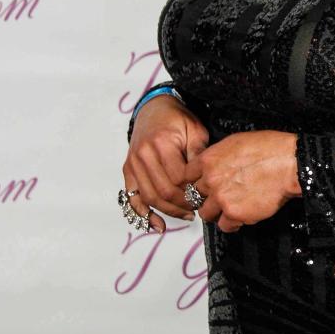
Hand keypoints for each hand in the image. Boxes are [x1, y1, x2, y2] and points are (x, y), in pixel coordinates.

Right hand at [122, 95, 209, 232]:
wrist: (154, 108)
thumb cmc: (177, 119)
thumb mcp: (196, 131)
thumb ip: (199, 155)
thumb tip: (206, 181)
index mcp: (161, 143)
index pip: (178, 178)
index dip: (193, 191)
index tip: (206, 195)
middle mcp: (143, 154)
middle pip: (163, 191)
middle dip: (183, 204)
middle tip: (199, 208)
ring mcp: (133, 163)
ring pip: (150, 197)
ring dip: (169, 211)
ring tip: (187, 215)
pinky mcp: (128, 170)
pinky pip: (133, 197)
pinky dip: (144, 214)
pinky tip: (158, 224)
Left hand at [181, 130, 301, 232]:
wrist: (288, 163)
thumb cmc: (269, 149)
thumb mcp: (236, 141)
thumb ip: (218, 155)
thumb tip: (215, 163)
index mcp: (208, 159)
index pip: (187, 176)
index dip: (195, 181)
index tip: (202, 185)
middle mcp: (210, 179)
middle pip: (194, 196)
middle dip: (205, 198)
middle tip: (218, 198)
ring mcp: (221, 198)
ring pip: (206, 214)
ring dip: (216, 213)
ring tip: (229, 209)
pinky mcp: (234, 214)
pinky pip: (224, 226)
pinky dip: (232, 224)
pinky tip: (242, 216)